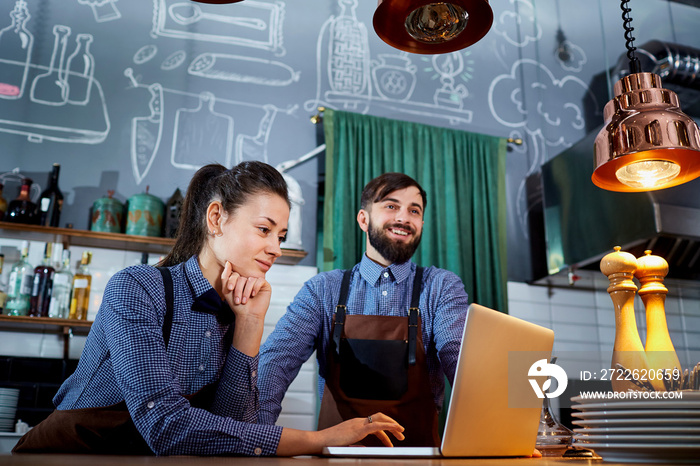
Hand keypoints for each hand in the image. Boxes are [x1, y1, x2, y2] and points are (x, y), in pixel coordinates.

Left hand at [220, 261, 270, 320]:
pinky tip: (253, 295)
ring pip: (250, 280)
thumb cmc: (237, 305)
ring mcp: (257, 282)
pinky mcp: (265, 285)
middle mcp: (248, 280)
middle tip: (238, 300)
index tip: (230, 290)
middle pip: (242, 278)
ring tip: (245, 300)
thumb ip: (225, 276)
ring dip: (246, 291)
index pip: (235, 274)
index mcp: (239, 280)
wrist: (247, 315)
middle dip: (238, 289)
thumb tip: (228, 262)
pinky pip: (260, 281)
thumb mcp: (227, 291)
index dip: (232, 281)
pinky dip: (255, 288)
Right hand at [276, 412, 404, 455]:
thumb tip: (364, 449)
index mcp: (355, 425)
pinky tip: (396, 430)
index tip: (391, 441)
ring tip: (402, 433)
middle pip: (380, 418)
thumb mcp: (345, 445)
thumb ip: (355, 445)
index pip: (374, 425)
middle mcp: (358, 422)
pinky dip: (389, 426)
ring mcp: (358, 423)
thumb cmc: (328, 445)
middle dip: (392, 425)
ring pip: (381, 420)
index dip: (384, 432)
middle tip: (401, 434)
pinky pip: (378, 425)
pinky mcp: (359, 428)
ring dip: (393, 425)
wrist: (319, 441)